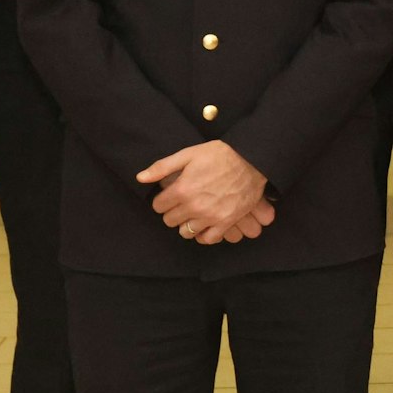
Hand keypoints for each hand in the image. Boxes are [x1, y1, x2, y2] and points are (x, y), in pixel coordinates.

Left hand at [139, 141, 268, 243]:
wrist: (253, 160)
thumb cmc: (221, 154)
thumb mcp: (189, 154)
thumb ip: (162, 167)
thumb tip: (140, 178)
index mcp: (182, 189)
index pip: (158, 206)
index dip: (162, 200)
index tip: (170, 195)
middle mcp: (194, 206)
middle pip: (169, 220)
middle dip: (173, 211)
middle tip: (182, 202)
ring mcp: (210, 216)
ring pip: (185, 232)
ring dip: (186, 223)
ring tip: (193, 213)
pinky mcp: (226, 222)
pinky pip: (208, 239)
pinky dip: (203, 234)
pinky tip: (204, 225)